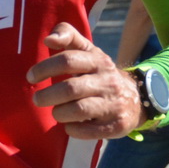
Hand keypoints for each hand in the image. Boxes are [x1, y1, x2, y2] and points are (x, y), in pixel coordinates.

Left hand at [26, 22, 142, 138]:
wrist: (137, 98)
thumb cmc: (100, 73)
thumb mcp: (89, 51)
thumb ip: (68, 36)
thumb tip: (48, 39)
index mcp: (98, 60)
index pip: (68, 60)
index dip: (45, 68)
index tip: (31, 77)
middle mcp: (108, 81)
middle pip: (70, 88)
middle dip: (48, 95)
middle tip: (37, 99)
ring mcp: (114, 104)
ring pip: (78, 110)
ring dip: (59, 113)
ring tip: (55, 112)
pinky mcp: (116, 125)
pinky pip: (87, 131)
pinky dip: (73, 129)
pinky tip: (70, 125)